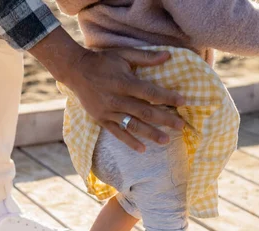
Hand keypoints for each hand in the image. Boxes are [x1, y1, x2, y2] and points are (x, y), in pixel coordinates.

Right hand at [29, 27, 184, 152]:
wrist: (75, 71)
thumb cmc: (102, 60)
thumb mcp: (123, 54)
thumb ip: (145, 57)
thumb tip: (168, 56)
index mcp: (124, 82)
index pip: (150, 92)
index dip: (167, 97)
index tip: (183, 102)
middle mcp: (117, 99)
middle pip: (145, 112)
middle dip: (164, 119)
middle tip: (181, 126)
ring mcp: (108, 111)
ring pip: (132, 125)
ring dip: (150, 134)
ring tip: (165, 141)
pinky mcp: (101, 119)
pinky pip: (117, 133)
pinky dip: (130, 141)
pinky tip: (142, 149)